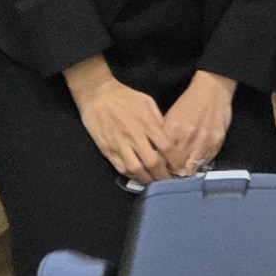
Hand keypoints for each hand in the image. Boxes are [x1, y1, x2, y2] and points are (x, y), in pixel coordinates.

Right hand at [67, 57, 168, 178]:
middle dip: (162, 175)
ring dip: (146, 178)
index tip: (178, 168)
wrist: (97, 95)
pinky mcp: (107, 150)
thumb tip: (168, 137)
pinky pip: (121, 168)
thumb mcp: (147, 101)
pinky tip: (137, 175)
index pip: (166, 147)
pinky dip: (131, 175)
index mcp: (147, 123)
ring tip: (151, 179)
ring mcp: (120, 144)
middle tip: (165, 178)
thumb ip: (158, 120)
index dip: (175, 161)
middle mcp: (135, 136)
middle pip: (152, 163)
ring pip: (136, 169)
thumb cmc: (124, 97)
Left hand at [159, 71, 237, 173]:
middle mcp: (187, 136)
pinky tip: (194, 160)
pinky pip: (205, 162)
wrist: (212, 90)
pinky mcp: (216, 142)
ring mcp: (203, 141)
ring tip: (182, 169)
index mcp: (173, 128)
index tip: (159, 167)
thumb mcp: (171, 115)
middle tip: (170, 172)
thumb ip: (165, 134)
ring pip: (191, 168)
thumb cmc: (190, 101)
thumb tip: (158, 152)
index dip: (159, 166)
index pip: (162, 158)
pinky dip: (198, 164)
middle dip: (172, 171)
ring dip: (185, 170)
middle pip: (176, 166)